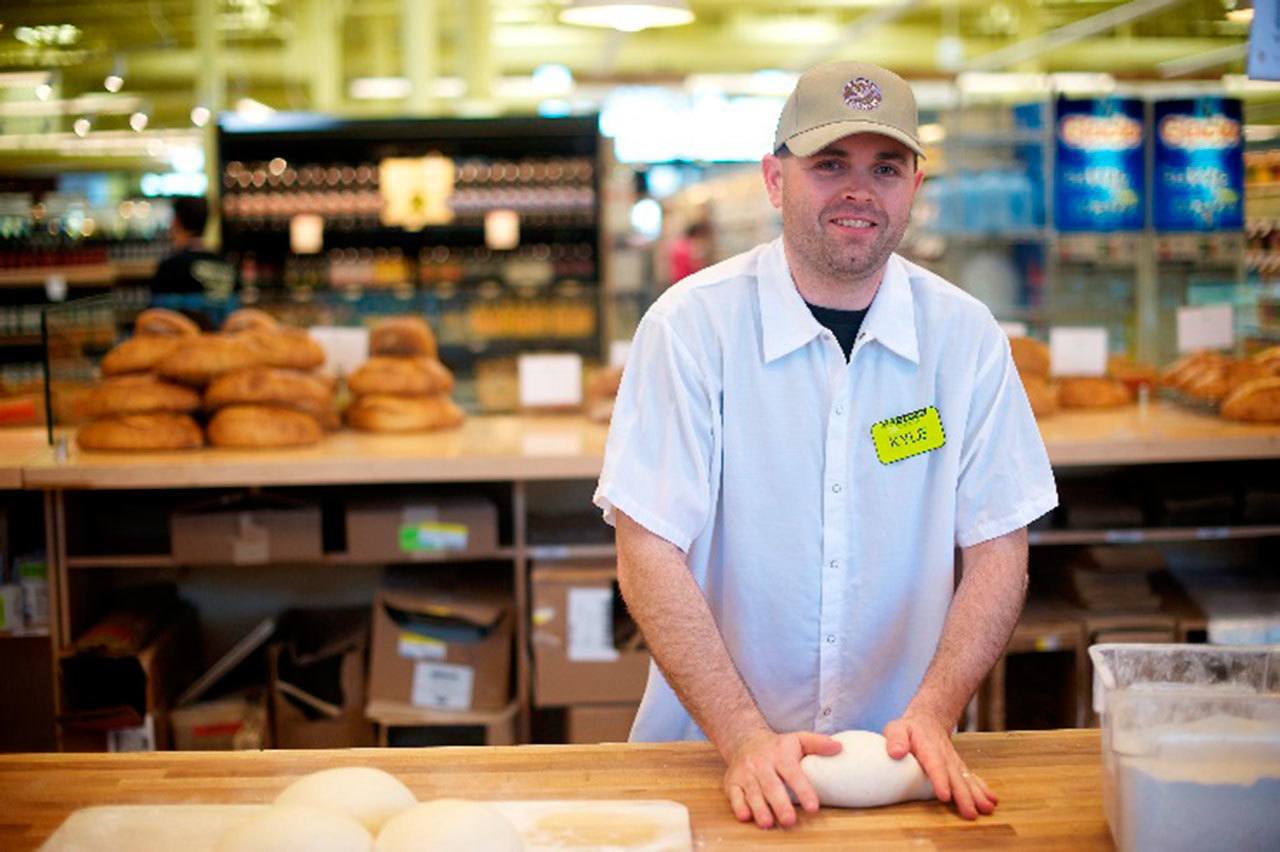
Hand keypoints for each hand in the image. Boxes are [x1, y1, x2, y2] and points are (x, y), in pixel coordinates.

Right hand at [722, 729, 841, 828]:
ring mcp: (745, 774)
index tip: (813, 807)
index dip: (803, 790)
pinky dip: (739, 806)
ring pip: (752, 792)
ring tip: (768, 823)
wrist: (744, 739)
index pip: (793, 774)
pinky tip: (746, 817)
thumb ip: (818, 743)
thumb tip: (839, 748)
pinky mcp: (732, 782)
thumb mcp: (798, 739)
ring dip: (759, 808)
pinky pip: (734, 795)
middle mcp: (762, 764)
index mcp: (780, 756)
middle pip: (771, 786)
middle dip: (780, 804)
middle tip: (790, 820)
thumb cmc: (777, 746)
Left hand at [883, 711, 996, 819]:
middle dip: (964, 796)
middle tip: (970, 813)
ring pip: (966, 779)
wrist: (928, 720)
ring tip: (986, 809)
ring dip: (977, 795)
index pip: (935, 765)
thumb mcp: (897, 728)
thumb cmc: (909, 729)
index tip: (945, 796)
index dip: (940, 780)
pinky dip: (982, 789)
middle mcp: (945, 756)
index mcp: (928, 748)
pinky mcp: (959, 766)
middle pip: (955, 777)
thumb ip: (896, 739)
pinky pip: (971, 778)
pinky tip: (991, 801)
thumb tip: (895, 753)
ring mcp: (954, 762)